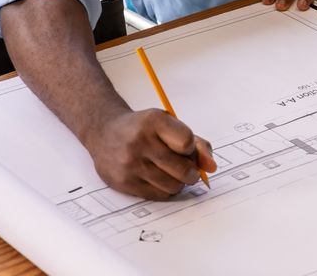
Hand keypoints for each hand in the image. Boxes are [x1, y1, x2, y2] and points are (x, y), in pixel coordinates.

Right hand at [84, 107, 216, 199]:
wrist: (104, 132)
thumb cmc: (143, 128)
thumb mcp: (170, 125)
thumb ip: (197, 143)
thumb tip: (212, 167)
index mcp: (153, 122)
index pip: (187, 143)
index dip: (192, 149)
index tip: (187, 148)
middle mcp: (140, 142)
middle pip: (183, 169)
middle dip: (192, 172)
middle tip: (188, 168)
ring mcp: (130, 164)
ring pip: (173, 185)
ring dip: (180, 182)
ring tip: (172, 172)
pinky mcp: (124, 182)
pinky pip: (158, 195)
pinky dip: (166, 189)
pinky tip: (159, 178)